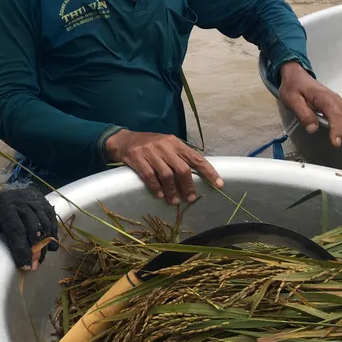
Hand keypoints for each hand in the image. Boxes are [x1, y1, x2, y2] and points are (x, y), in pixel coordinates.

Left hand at [0, 186, 58, 270]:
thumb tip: (15, 264)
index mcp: (3, 208)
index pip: (16, 230)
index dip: (22, 250)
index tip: (26, 266)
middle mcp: (19, 200)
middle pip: (34, 226)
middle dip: (36, 248)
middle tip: (35, 264)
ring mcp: (31, 198)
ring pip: (45, 222)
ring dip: (45, 242)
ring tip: (40, 256)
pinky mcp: (40, 198)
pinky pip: (51, 216)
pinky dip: (52, 231)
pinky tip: (49, 244)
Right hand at [105, 129, 222, 205]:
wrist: (122, 140)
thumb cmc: (148, 145)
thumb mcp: (166, 146)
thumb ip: (179, 157)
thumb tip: (198, 175)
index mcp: (174, 142)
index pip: (196, 157)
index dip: (208, 171)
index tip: (219, 184)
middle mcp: (164, 145)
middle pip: (182, 169)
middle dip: (188, 186)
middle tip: (190, 199)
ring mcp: (149, 151)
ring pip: (166, 174)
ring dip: (172, 191)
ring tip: (174, 201)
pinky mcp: (137, 158)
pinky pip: (149, 176)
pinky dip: (156, 187)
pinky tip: (159, 195)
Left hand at [278, 61, 341, 146]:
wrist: (296, 74)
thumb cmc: (293, 86)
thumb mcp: (291, 99)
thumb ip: (302, 114)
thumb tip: (313, 128)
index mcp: (325, 98)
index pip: (335, 115)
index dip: (337, 129)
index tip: (336, 143)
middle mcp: (336, 101)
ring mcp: (339, 103)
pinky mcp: (338, 106)